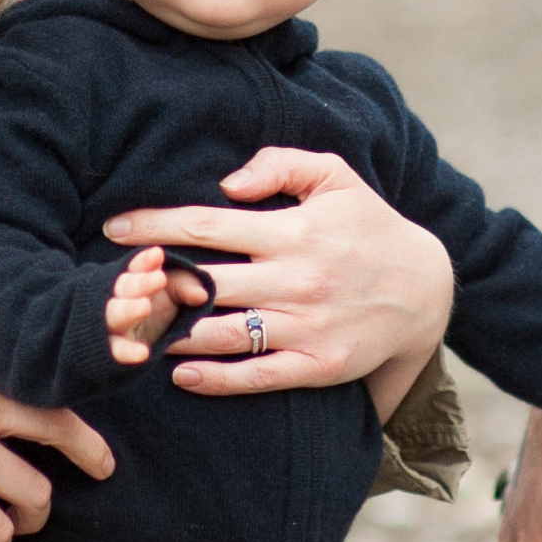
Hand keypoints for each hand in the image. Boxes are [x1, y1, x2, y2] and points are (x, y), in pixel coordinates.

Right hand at [102, 246, 206, 364]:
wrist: (139, 347)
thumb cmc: (158, 311)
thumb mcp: (175, 294)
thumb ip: (186, 287)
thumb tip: (202, 295)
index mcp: (132, 280)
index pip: (136, 266)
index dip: (145, 261)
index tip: (158, 254)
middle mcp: (118, 299)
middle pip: (123, 287)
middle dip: (140, 282)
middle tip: (159, 278)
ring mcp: (113, 325)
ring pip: (114, 315)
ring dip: (128, 310)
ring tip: (145, 306)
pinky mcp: (113, 351)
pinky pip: (116, 350)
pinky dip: (127, 352)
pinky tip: (143, 353)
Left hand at [107, 146, 454, 398]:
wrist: (427, 289)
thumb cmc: (368, 227)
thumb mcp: (335, 176)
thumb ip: (280, 163)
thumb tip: (226, 181)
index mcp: (294, 229)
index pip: (207, 226)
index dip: (154, 226)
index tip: (114, 229)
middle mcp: (297, 278)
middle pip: (204, 282)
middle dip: (153, 284)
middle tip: (114, 285)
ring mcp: (307, 325)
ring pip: (221, 332)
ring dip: (172, 331)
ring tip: (137, 325)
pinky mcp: (318, 364)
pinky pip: (256, 375)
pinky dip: (213, 378)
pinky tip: (178, 372)